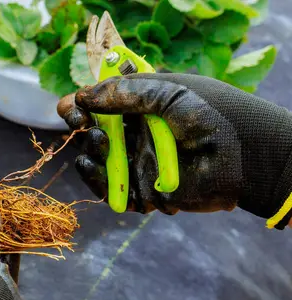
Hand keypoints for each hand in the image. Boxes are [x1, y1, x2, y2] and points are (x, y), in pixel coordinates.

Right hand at [58, 73, 291, 228]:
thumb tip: (81, 96)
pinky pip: (107, 189)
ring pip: (97, 161)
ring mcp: (137, 164)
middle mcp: (137, 136)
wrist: (241, 158)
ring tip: (100, 142)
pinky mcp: (140, 192)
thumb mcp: (168, 93)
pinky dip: (93, 179)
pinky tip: (88, 164)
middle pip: (94, 132)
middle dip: (83, 126)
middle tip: (82, 123)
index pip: (102, 106)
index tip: (72, 107)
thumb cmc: (210, 116)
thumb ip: (125, 93)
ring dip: (89, 150)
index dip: (82, 106)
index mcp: (143, 109)